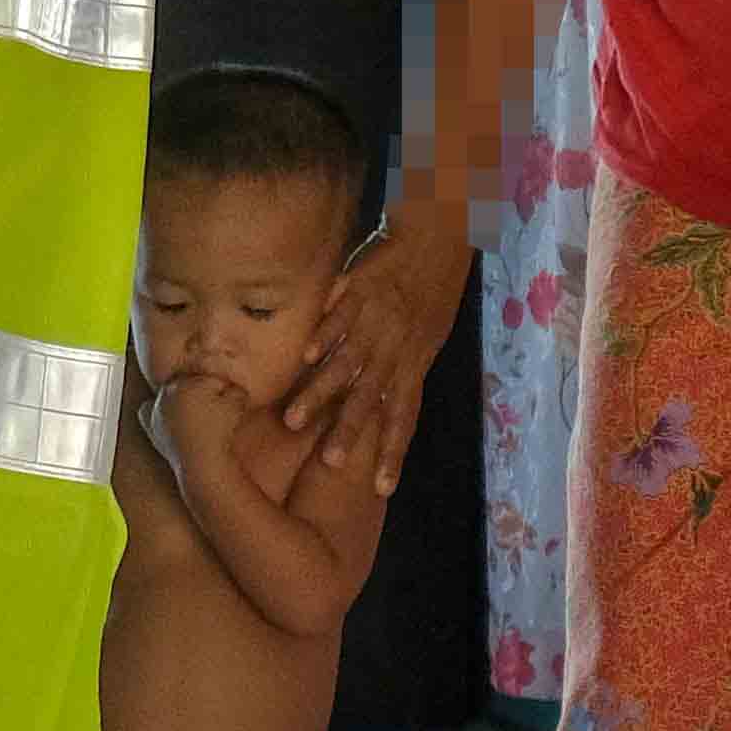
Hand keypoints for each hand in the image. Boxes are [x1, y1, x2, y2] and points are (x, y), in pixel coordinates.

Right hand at [277, 222, 471, 495]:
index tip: (380, 490)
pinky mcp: (360, 290)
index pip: (404, 417)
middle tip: (328, 464)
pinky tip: (305, 357)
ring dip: (322, 393)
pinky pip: (341, 317)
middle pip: (371, 398)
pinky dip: (324, 337)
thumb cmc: (430, 295)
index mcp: (414, 364)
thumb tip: (375, 407)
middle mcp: (395, 349)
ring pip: (348, 363)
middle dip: (350, 432)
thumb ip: (401, 372)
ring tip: (295, 420)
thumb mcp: (427, 341)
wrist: (436, 241)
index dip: (393, 452)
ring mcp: (376, 321)